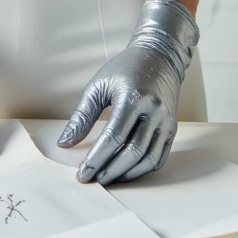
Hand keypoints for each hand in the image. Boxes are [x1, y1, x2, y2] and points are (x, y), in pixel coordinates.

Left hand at [57, 0, 198, 183]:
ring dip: (126, 174)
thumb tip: (65, 144)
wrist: (159, 57)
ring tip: (107, 178)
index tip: (82, 173)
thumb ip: (82, 116)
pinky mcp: (172, 129)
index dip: (96, 159)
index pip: (113, 137)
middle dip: (110, 170)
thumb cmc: (124, 69)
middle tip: (92, 180)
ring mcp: (166, 121)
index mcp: (133, 98)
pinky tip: (125, 171)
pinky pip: (159, 158)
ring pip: (147, 159)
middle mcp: (154, 111)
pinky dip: (142, 170)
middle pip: (132, 152)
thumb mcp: (98, 86)